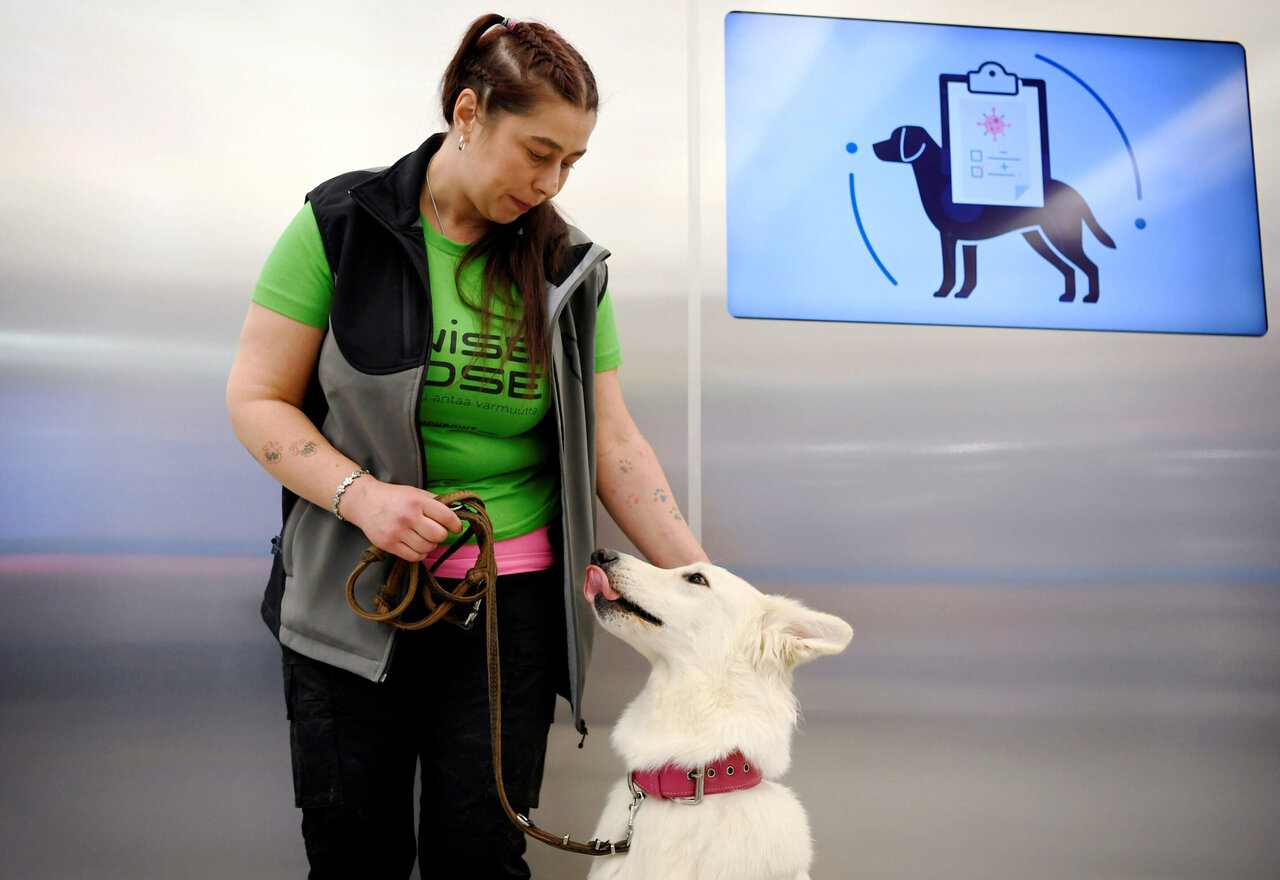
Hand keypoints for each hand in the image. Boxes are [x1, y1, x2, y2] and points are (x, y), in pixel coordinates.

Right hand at [340, 477, 463, 561]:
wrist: (364, 502)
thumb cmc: (394, 497)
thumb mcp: (415, 493)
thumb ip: (435, 502)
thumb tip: (458, 510)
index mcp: (417, 501)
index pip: (446, 516)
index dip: (455, 524)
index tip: (456, 527)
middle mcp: (408, 516)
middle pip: (439, 535)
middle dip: (441, 535)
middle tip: (436, 531)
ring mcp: (397, 532)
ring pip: (427, 548)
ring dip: (430, 545)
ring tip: (424, 537)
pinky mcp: (389, 544)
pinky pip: (414, 557)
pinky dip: (419, 554)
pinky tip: (416, 545)